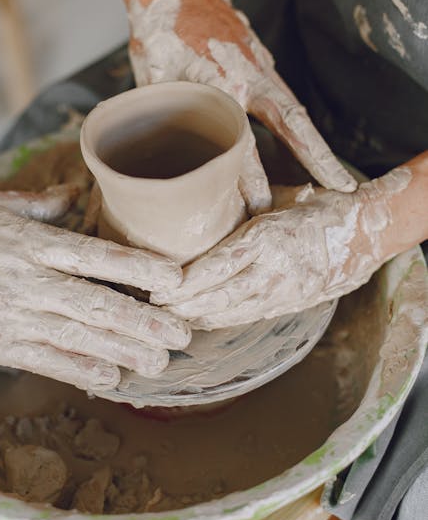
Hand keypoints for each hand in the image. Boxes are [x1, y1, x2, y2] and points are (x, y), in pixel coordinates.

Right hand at [0, 185, 189, 388]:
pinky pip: (43, 360)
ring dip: (121, 350)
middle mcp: (28, 281)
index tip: (174, 279)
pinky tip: (110, 378)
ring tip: (160, 363)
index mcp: (30, 243)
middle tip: (183, 334)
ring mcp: (11, 316)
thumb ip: (37, 203)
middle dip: (142, 321)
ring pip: (76, 336)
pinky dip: (78, 369)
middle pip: (95, 303)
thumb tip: (75, 193)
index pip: (94, 255)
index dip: (136, 268)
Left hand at [128, 0, 356, 213]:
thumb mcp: (151, 77)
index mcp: (220, 80)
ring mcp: (259, 63)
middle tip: (340, 187)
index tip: (259, 207)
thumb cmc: (159, 30)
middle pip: (293, 122)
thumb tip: (160, 156)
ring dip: (314, 142)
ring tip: (333, 173)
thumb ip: (164, 117)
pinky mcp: (260, 58)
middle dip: (317, 157)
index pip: (242, 142)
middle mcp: (249, 73)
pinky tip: (301, 144)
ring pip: (294, 108)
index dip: (251, 179)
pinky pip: (283, 95)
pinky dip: (296, 122)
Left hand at [151, 164, 421, 328]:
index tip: (159, 285)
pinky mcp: (290, 304)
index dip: (185, 282)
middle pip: (219, 296)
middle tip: (151, 306)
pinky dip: (220, 320)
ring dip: (197, 317)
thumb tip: (203, 206)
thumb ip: (245, 205)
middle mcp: (275, 269)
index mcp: (269, 237)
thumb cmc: (319, 207)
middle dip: (182, 306)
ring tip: (168, 317)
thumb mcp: (280, 198)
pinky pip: (248, 317)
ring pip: (231, 313)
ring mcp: (284, 291)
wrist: (367, 234)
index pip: (217, 266)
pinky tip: (200, 320)